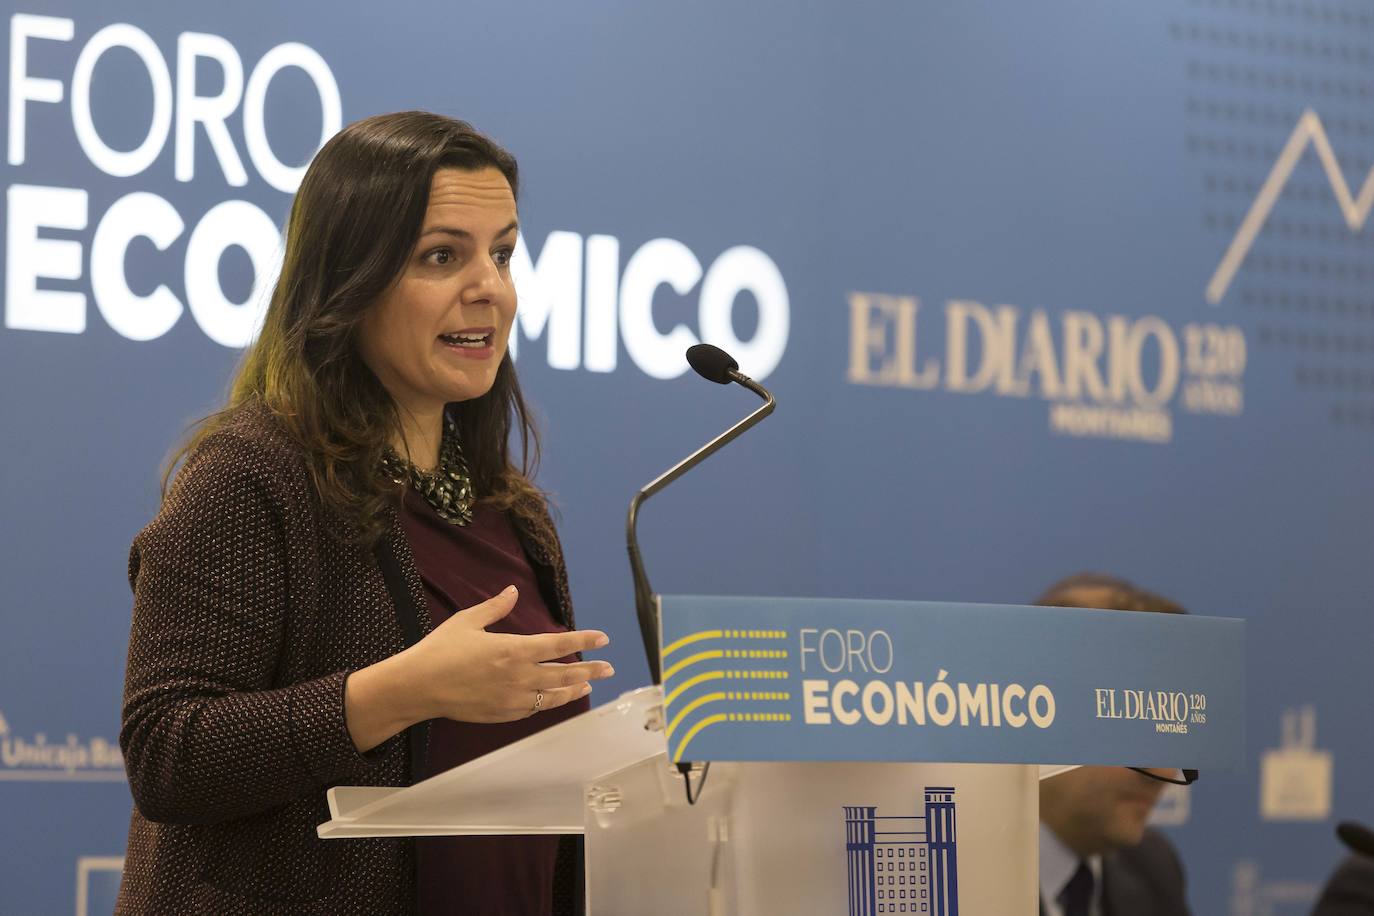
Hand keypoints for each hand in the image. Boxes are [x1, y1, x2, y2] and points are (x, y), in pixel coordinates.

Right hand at [402, 585, 613, 723]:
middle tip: (609, 668)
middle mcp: (519, 676)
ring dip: (573, 690)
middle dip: (590, 670)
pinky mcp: (503, 714)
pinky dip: (548, 703)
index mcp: (514, 649)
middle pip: (564, 674)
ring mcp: (513, 699)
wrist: (418, 687)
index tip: (603, 639)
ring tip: (588, 686)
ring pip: (553, 696)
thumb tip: (513, 590)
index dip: (584, 641)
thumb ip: (495, 607)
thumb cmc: (440, 650)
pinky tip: (554, 698)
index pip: (559, 644)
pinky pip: (534, 709)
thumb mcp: (468, 621)